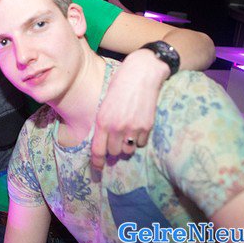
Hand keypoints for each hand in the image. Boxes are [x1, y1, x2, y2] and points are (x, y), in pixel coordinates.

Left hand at [91, 49, 169, 168]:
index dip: (97, 162)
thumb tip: (105, 140)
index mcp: (102, 120)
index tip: (97, 169)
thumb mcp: (105, 102)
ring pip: (128, 150)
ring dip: (126, 146)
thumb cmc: (120, 84)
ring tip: (127, 132)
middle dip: (114, 150)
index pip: (98, 149)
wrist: (142, 73)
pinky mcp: (147, 126)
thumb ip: (104, 122)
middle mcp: (116, 127)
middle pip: (114, 152)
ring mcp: (133, 128)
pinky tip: (138, 126)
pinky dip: (139, 139)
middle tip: (116, 141)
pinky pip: (141, 143)